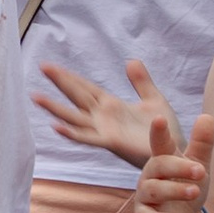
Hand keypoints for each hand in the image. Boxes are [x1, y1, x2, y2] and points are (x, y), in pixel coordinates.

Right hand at [35, 56, 175, 170]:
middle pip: (76, 96)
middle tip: (41, 66)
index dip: (69, 76)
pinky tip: (56, 126)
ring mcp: (104, 130)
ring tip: (36, 97)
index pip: (85, 87)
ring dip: (55, 108)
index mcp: (111, 105)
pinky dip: (71, 133)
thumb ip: (141, 81)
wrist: (177, 152)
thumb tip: (131, 60)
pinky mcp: (112, 143)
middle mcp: (103, 117)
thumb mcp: (154, 99)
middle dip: (60, 82)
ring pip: (74, 117)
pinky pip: (88, 137)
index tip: (50, 66)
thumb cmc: (165, 131)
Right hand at [134, 109, 213, 212]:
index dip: (159, 132)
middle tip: (201, 170)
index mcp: (163, 160)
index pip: (160, 143)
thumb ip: (202, 144)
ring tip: (195, 192)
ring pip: (154, 190)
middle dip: (179, 167)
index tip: (160, 118)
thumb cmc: (185, 188)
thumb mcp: (197, 166)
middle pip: (159, 166)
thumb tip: (208, 116)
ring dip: (175, 190)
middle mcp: (151, 176)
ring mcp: (146, 197)